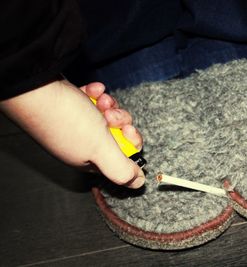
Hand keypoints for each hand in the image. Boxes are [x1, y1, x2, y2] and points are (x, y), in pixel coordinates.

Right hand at [0, 79, 144, 188]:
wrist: (36, 88)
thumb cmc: (65, 119)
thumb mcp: (100, 149)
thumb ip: (120, 168)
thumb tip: (137, 182)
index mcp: (90, 161)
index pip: (122, 158)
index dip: (130, 143)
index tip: (127, 131)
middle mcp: (84, 144)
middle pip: (118, 134)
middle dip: (118, 120)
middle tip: (109, 116)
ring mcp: (78, 125)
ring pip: (108, 115)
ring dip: (108, 106)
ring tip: (98, 101)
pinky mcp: (73, 106)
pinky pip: (94, 100)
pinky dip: (95, 94)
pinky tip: (90, 91)